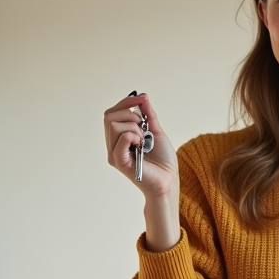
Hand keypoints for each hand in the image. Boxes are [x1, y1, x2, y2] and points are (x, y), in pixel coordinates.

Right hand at [103, 93, 180, 251]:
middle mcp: (113, 145)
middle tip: (144, 128)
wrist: (169, 181)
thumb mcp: (156, 131)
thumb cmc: (163, 161)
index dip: (126, 102)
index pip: (112, 113)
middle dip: (129, 114)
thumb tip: (142, 97)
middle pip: (109, 116)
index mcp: (119, 138)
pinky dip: (133, 135)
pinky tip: (141, 144)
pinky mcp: (119, 161)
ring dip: (134, 127)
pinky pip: (120, 138)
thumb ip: (148, 115)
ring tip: (144, 140)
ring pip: (114, 125)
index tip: (142, 98)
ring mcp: (115, 153)